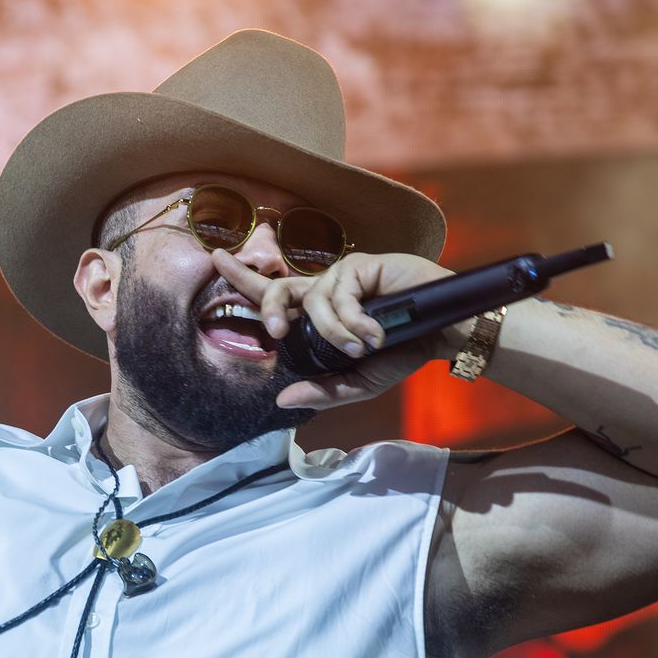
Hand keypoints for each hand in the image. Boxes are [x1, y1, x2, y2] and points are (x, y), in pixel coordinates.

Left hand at [212, 249, 458, 409]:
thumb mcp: (358, 383)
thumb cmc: (401, 353)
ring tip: (363, 346)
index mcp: (317, 315)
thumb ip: (322, 392)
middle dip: (269, 307)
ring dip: (334, 331)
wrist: (443, 336)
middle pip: (278, 288)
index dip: (242, 277)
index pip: (273, 295)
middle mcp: (324, 291)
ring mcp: (341, 276)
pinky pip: (339, 295)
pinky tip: (376, 331)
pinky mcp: (360, 265)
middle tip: (275, 330)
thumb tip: (282, 400)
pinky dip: (354, 320)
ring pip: (312, 301)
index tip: (214, 258)